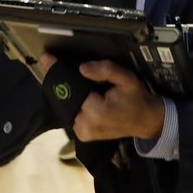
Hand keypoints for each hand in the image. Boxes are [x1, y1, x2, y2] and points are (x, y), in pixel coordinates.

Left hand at [39, 53, 164, 140]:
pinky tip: (69, 89)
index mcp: (96, 112)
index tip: (46, 58)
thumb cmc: (137, 98)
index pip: (70, 89)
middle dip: (57, 80)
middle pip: (64, 97)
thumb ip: (105, 70)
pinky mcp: (82, 134)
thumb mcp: (127, 78)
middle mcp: (85, 125)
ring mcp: (82, 132)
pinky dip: (69, 100)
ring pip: (64, 106)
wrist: (146, 121)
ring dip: (62, 90)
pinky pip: (70, 112)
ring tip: (58, 72)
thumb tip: (81, 68)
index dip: (57, 72)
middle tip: (50, 61)